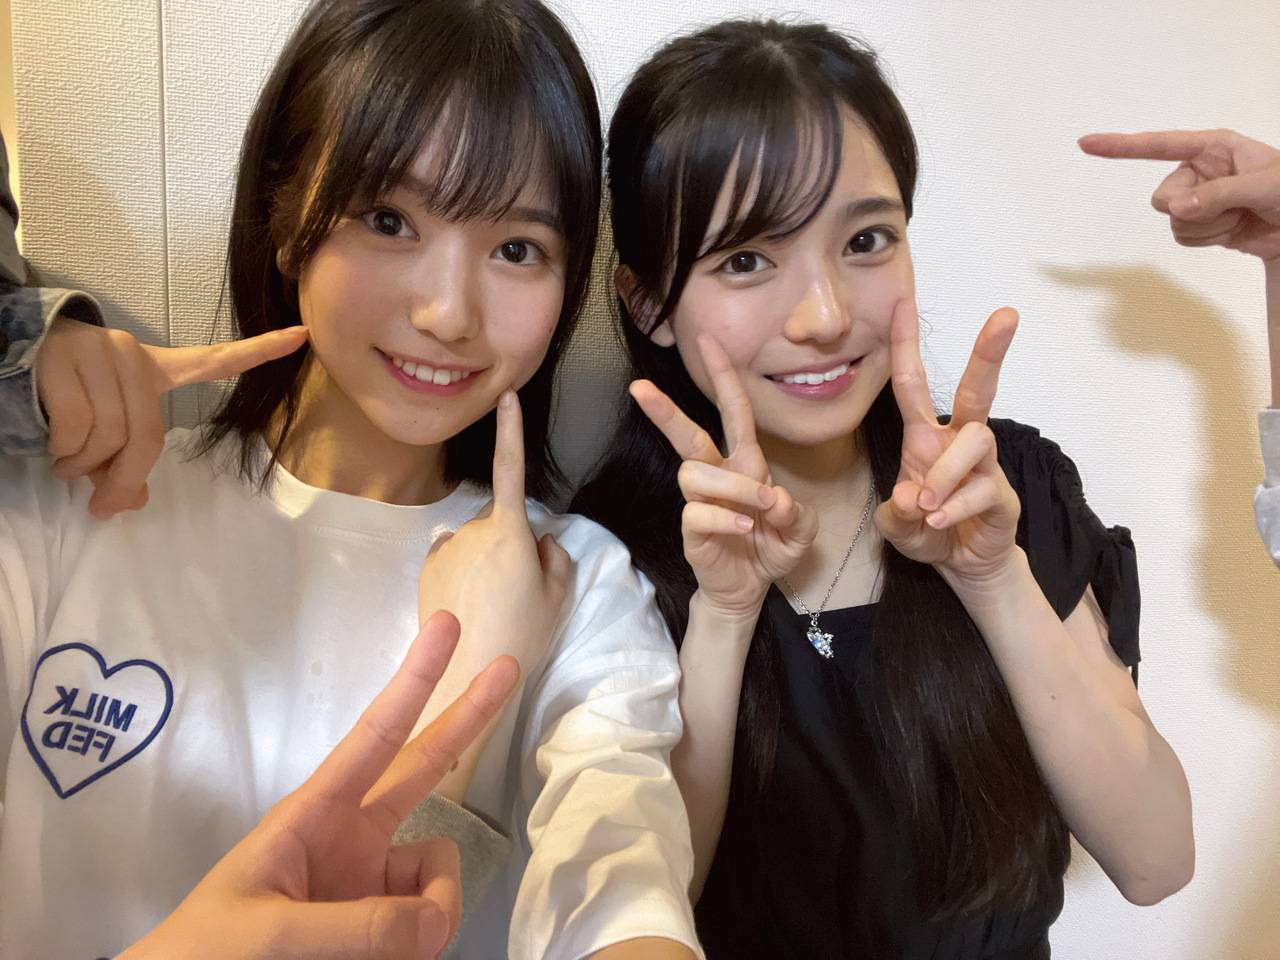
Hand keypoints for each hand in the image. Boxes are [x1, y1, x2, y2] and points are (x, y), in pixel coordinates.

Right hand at [35, 319, 308, 518]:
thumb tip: (132, 505)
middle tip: (101, 501)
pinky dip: (64, 452)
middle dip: (123, 477)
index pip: (214, 359)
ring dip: (82, 466)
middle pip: (147, 436)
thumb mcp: (102, 433)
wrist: (7, 358)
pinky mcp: (65, 360)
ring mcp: (101, 354)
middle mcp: (133, 356)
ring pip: (109, 436)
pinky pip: (75, 429)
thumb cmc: (63, 400)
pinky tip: (52, 447)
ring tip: (66, 461)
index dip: (259, 350)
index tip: (304, 335)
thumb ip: (123, 466)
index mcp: (153, 370)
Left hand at [121, 611, 520, 959]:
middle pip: (425, 765)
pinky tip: (398, 959)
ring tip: (398, 955)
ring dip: (434, 912)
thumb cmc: (206, 957)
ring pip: (438, 873)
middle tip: (508, 666)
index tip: (448, 627)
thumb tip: (438, 922)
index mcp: (314, 814)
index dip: (415, 681)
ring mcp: (372, 883)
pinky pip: (430, 923)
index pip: (377, 736)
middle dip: (467, 717)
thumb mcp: (269, 934)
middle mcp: (352, 838)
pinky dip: (425, 941)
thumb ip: (357, 926)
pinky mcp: (386, 929)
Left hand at [419, 391, 571, 678]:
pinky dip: (461, 569)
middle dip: (509, 539)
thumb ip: (555, 558)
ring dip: (484, 557)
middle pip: (498, 519)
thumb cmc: (523, 633)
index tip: (507, 396)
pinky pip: (451, 555)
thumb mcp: (558, 596)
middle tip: (520, 586)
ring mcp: (446, 546)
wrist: (468, 672)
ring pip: (474, 540)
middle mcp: (472, 528)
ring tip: (493, 602)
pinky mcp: (427, 567)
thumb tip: (541, 541)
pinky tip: (468, 601)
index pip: (512, 468)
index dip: (511, 430)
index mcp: (510, 530)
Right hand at [631, 334, 816, 620]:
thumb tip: (773, 499)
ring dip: (733, 487)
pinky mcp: (691, 529)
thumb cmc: (771, 548)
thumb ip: (797, 514)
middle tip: (639, 387)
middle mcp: (718, 475)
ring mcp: (700, 501)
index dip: (723, 376)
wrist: (749, 589)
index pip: (734, 411)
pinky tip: (742, 527)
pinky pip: (696, 510)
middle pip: (688, 434)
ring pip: (696, 473)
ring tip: (756, 511)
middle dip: (666, 411)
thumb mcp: (801, 531)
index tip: (708, 340)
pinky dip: (723, 516)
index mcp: (745, 463)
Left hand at [874, 300, 1020, 586]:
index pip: (912, 384)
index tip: (903, 302)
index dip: (905, 345)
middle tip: (1006, 315)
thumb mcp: (895, 525)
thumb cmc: (927, 530)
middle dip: (988, 352)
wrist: (961, 564)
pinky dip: (955, 507)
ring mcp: (984, 466)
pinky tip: (938, 523)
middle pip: (975, 388)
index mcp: (924, 438)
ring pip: (976, 440)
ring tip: (929, 508)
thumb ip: (896, 513)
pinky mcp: (1002, 493)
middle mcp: (956, 442)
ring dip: (946, 474)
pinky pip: (982, 488)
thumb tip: (913, 497)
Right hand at [1079, 128, 1279, 262]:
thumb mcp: (1264, 185)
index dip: (1120, 146)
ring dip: (1207, 228)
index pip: (1158, 145)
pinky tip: (1232, 230)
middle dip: (1194, 209)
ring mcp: (1197, 199)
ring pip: (1173, 221)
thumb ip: (1220, 194)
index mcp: (1212, 148)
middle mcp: (1198, 171)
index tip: (1086, 143)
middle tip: (1230, 208)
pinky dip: (1208, 240)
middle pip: (1163, 196)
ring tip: (1238, 218)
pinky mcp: (1200, 224)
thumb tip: (1177, 208)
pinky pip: (1182, 237)